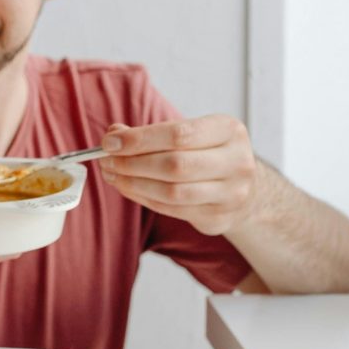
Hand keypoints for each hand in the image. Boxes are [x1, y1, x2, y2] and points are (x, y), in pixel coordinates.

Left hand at [98, 115, 257, 235]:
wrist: (242, 186)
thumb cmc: (206, 153)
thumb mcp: (187, 132)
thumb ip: (151, 133)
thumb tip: (113, 135)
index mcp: (228, 130)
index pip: (179, 134)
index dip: (140, 140)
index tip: (109, 143)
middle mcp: (236, 162)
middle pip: (175, 165)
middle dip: (132, 163)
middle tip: (106, 161)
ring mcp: (231, 193)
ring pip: (172, 192)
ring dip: (133, 184)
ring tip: (112, 175)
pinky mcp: (218, 217)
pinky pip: (171, 209)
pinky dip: (143, 198)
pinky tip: (128, 188)